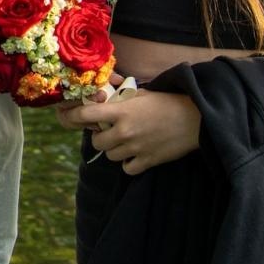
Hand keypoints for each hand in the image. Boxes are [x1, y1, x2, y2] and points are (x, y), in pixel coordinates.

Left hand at [56, 89, 200, 174]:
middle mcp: (124, 131)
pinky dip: (128, 163)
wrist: (196, 118)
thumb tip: (103, 100)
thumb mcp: (140, 94)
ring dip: (114, 149)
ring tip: (125, 141)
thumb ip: (120, 100)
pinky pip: (127, 168)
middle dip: (100, 136)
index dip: (73, 116)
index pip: (85, 115)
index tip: (68, 116)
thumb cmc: (168, 102)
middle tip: (109, 131)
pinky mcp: (148, 161)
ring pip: (110, 156)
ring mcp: (135, 148)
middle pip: (96, 142)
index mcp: (120, 111)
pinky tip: (136, 154)